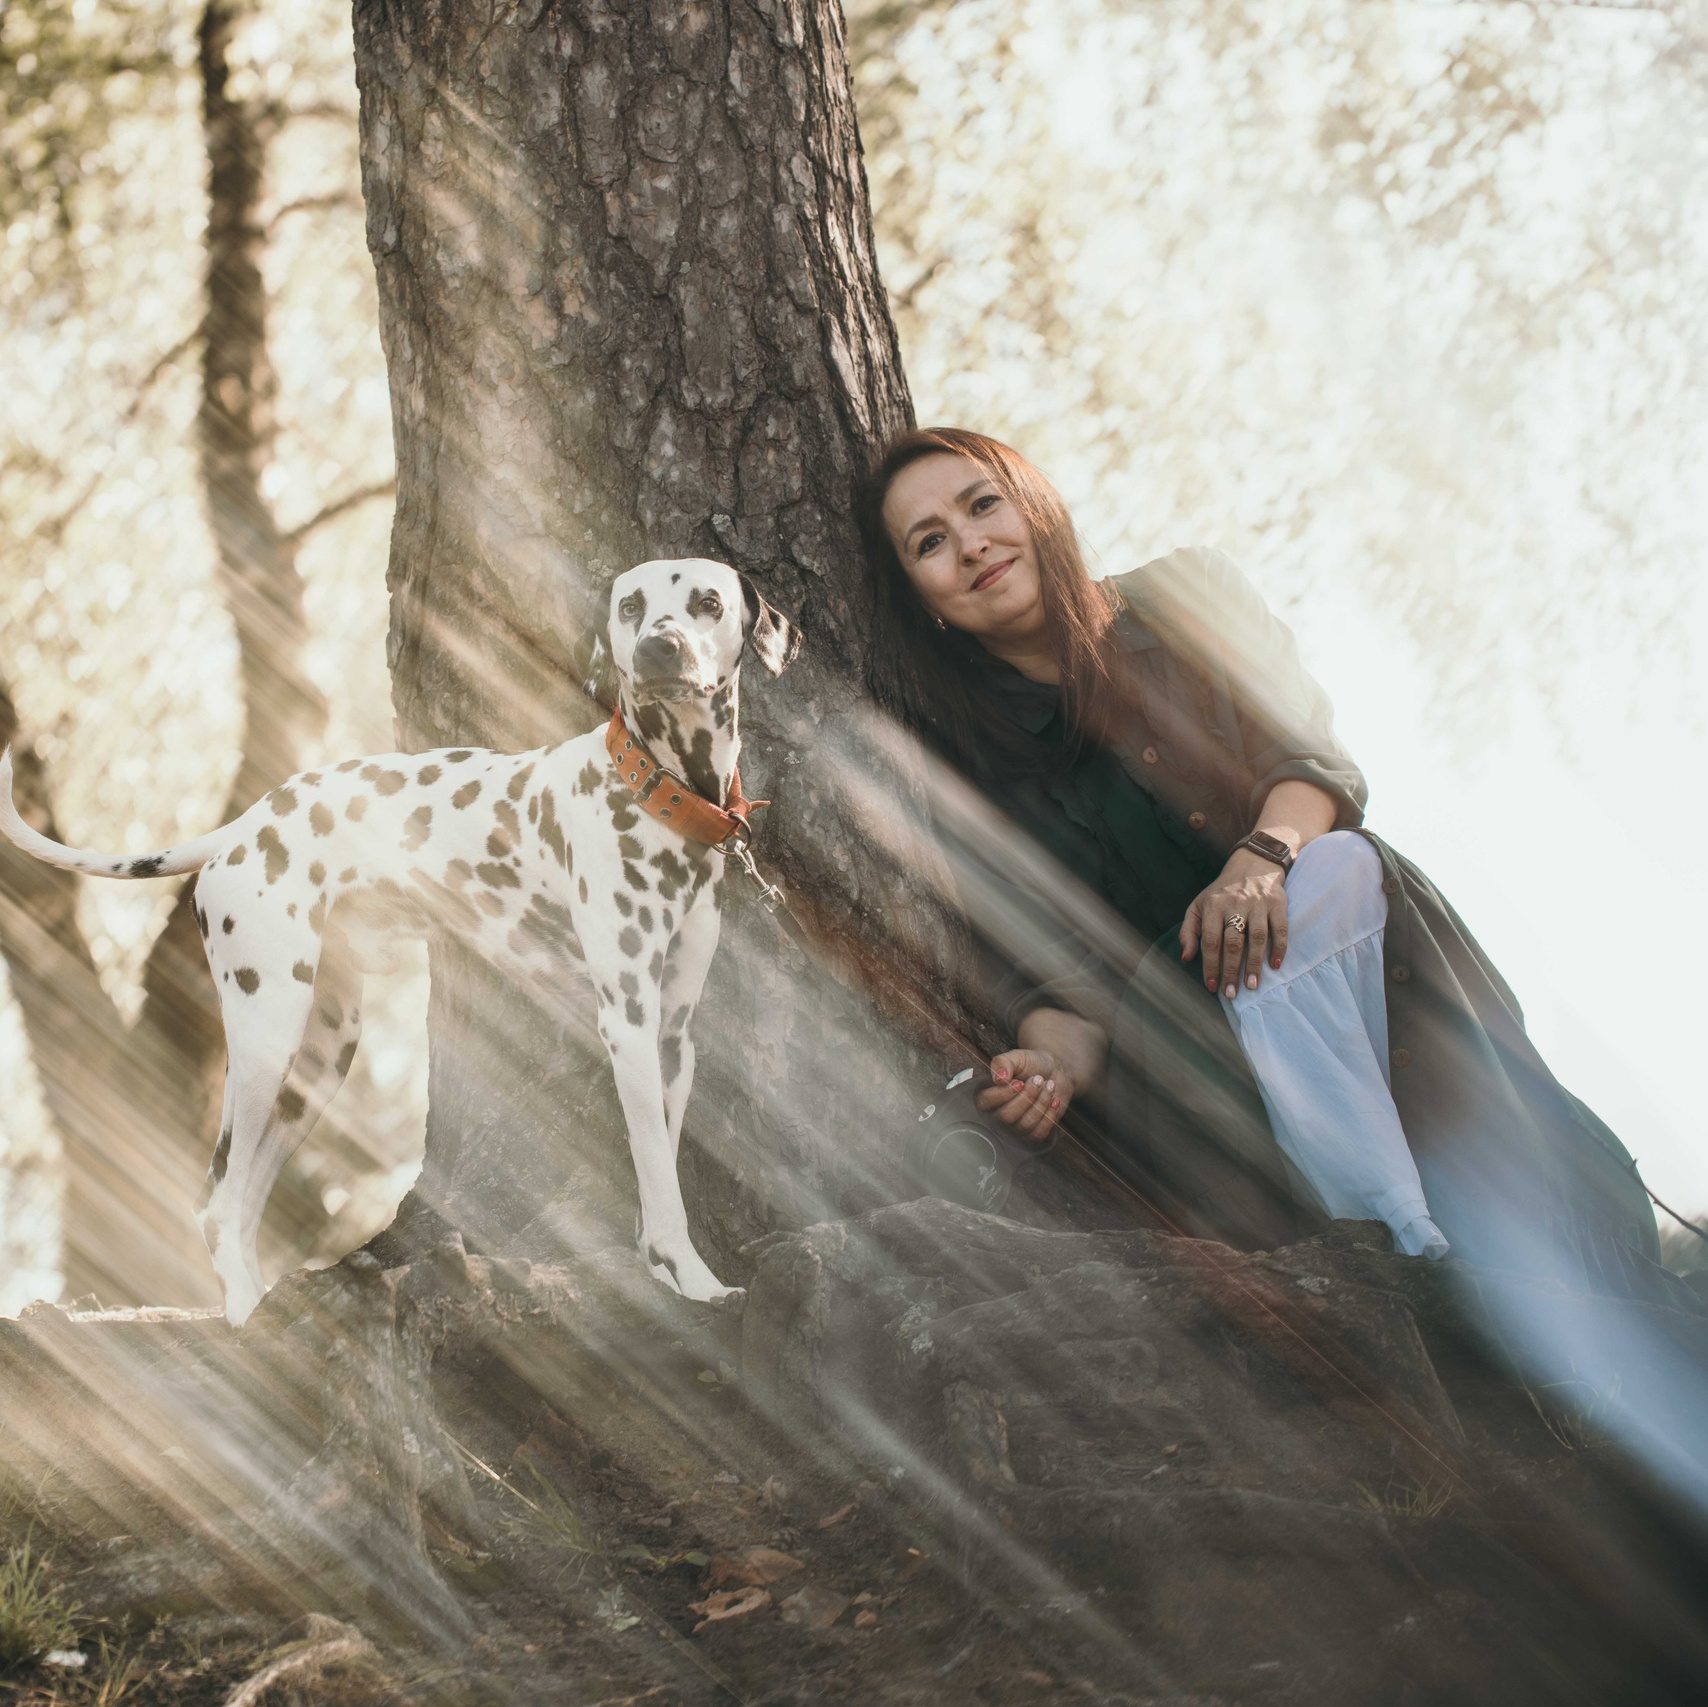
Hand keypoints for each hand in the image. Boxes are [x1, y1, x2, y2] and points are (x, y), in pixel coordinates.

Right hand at [976, 1007, 1107, 1141]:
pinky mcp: (1032, 1134)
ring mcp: (1015, 1127)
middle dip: (1028, 1096)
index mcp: (988, 1095)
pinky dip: (1049, 1115)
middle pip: (1007, 1116)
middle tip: (1038, 1079)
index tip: (1020, 1082)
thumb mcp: (1016, 1057)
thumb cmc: (1032, 1064)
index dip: (1004, 1094)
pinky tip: (1054, 1099)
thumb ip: (1003, 1063)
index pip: (985, 1102)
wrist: (1054, 1071)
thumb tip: (998, 1079)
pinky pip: (1039, 1133)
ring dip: (1041, 1102)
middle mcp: (998, 1115)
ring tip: (1049, 1085)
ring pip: (1025, 1125)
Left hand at [1180, 848, 1288, 998]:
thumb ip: (1189, 931)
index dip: (1210, 965)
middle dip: (1231, 970)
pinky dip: (1280, 948)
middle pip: (1233, 942)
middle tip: (1231, 993)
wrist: (1252, 864)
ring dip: (1254, 963)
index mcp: (1213, 905)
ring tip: (1252, 985)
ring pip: (1257, 937)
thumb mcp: (1199, 905)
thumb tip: (1187, 958)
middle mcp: (1236, 904)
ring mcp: (1258, 903)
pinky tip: (1275, 965)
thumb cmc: (1222, 892)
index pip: (1211, 940)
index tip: (1212, 987)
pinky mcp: (1278, 903)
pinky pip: (1280, 929)